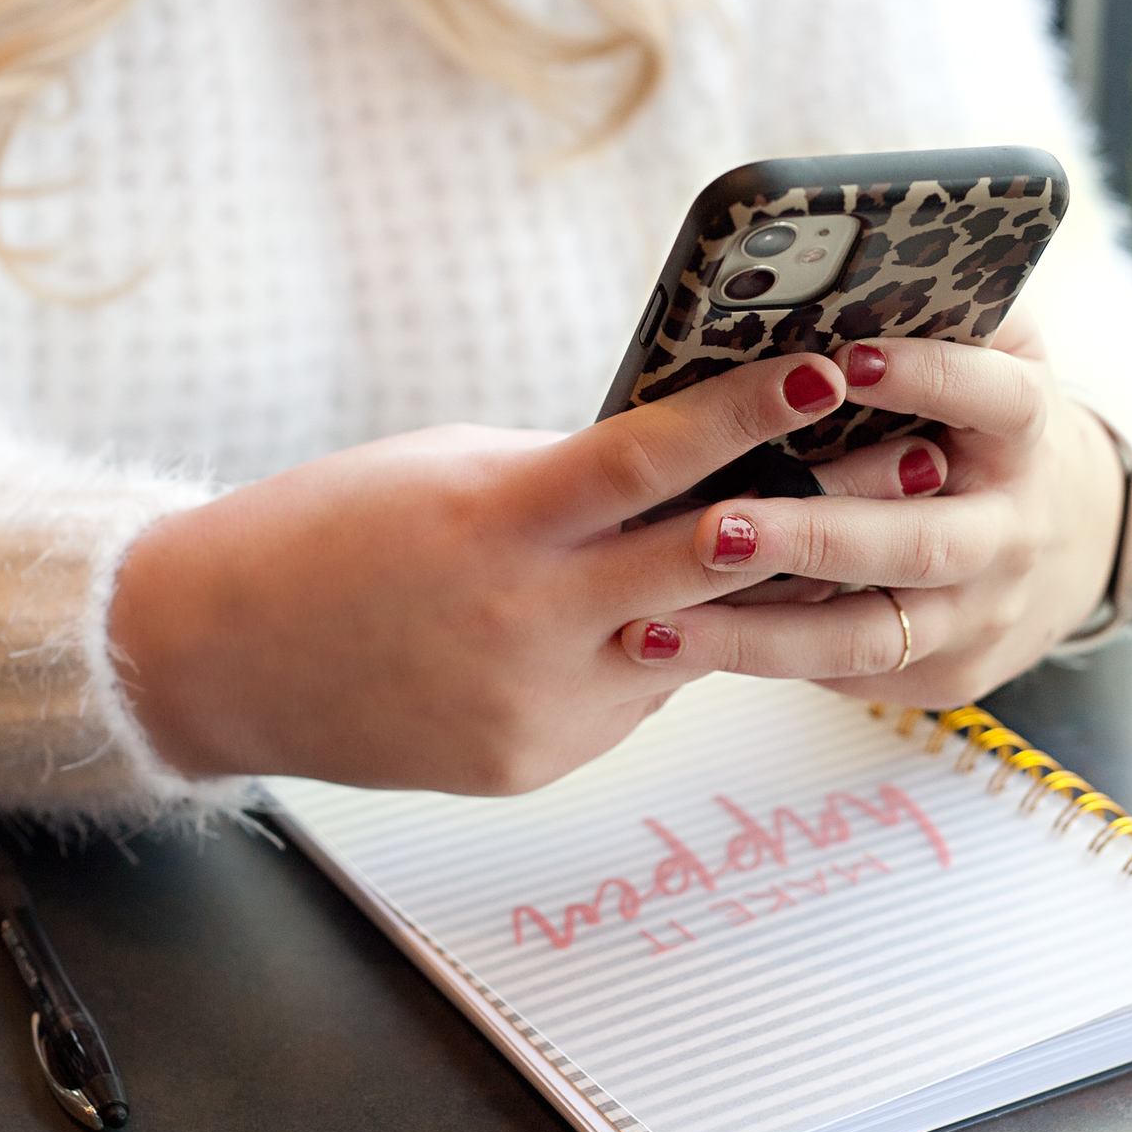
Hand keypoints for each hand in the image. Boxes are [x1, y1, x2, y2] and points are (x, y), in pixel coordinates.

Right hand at [108, 353, 942, 794]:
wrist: (219, 656)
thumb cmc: (331, 531)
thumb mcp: (455, 472)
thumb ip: (570, 483)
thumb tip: (681, 474)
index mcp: (501, 523)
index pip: (651, 459)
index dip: (750, 413)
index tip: (835, 369)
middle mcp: (529, 623)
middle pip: (712, 567)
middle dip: (820, 517)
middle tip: (912, 469)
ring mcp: (536, 709)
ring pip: (691, 648)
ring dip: (751, 600)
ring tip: (825, 547)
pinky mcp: (531, 762)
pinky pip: (632, 703)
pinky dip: (650, 661)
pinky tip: (641, 630)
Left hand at [615, 307, 1123, 709]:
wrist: (1062, 541)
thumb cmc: (979, 421)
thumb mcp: (987, 355)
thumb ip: (937, 307)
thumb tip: (851, 248)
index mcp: (1024, 433)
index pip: (994, 400)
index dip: (928, 380)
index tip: (841, 362)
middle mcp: (1010, 531)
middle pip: (917, 542)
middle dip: (813, 535)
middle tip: (714, 526)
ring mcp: (979, 614)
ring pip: (867, 634)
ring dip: (756, 630)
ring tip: (654, 619)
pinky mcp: (943, 674)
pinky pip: (842, 669)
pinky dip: (756, 656)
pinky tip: (672, 643)